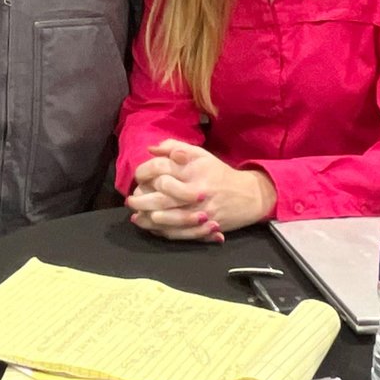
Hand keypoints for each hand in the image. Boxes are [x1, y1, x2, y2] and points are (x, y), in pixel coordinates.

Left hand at [126, 139, 275, 240]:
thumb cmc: (219, 173)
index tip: (138, 177)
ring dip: (148, 218)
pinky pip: (179, 232)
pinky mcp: (205, 227)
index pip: (162, 168)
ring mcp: (201, 211)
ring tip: (136, 216)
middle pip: (161, 196)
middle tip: (129, 200)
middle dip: (141, 200)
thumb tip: (151, 148)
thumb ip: (175, 147)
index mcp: (194, 169)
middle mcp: (196, 190)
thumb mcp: (200, 154)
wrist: (250, 196)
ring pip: (168, 218)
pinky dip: (162, 231)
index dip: (145, 173)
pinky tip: (151, 227)